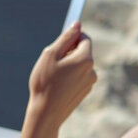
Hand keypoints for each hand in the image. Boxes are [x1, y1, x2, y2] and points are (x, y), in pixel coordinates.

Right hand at [9, 22, 96, 137]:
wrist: (46, 113)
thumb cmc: (45, 82)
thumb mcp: (51, 54)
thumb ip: (65, 38)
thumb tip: (77, 24)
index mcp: (85, 59)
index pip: (84, 38)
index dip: (71, 37)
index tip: (59, 41)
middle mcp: (92, 71)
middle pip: (82, 52)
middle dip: (68, 52)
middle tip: (51, 61)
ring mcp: (89, 83)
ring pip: (78, 65)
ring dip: (67, 65)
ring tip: (51, 75)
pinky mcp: (84, 92)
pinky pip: (77, 77)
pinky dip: (68, 76)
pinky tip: (55, 84)